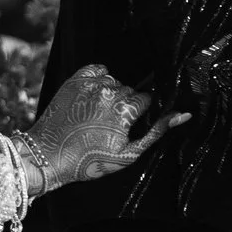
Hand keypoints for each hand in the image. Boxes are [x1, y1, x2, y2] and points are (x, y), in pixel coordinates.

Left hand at [24, 65, 185, 192]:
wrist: (48, 156)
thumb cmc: (89, 161)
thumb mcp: (128, 154)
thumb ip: (156, 132)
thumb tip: (183, 115)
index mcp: (124, 110)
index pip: (146, 99)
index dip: (140, 113)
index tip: (129, 125)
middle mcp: (108, 92)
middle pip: (130, 90)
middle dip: (126, 105)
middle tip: (111, 125)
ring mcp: (90, 85)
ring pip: (114, 81)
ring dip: (112, 93)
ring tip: (98, 114)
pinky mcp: (74, 80)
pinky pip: (97, 70)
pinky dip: (99, 80)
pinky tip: (92, 98)